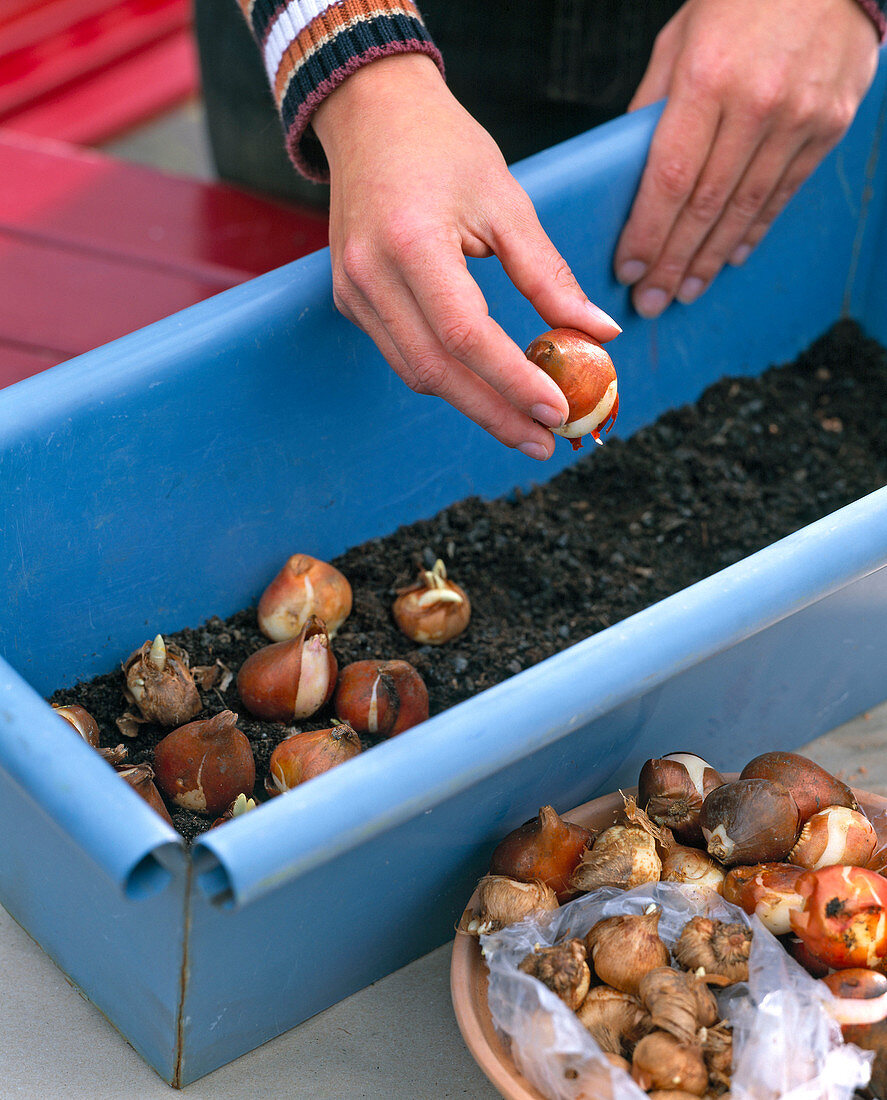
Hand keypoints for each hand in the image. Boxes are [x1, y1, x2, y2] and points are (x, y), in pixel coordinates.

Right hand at [312, 54, 620, 459]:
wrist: (370, 115)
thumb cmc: (444, 147)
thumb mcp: (507, 201)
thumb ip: (548, 275)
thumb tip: (600, 332)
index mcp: (410, 242)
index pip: (465, 333)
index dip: (512, 380)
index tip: (558, 411)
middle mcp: (369, 274)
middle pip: (434, 370)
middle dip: (494, 414)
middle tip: (544, 441)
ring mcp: (352, 292)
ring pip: (415, 372)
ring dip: (472, 404)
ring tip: (524, 424)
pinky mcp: (351, 300)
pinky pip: (402, 354)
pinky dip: (447, 376)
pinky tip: (485, 387)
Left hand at [614, 0, 880, 318]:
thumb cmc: (739, 1)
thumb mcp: (679, 42)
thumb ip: (653, 108)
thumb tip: (630, 174)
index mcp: (707, 81)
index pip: (671, 180)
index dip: (649, 233)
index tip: (629, 270)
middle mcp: (756, 104)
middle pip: (706, 206)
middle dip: (674, 262)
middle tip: (652, 302)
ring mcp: (799, 118)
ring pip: (745, 208)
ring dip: (710, 258)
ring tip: (686, 291)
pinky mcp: (829, 125)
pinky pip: (783, 192)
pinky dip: (753, 230)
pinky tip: (729, 258)